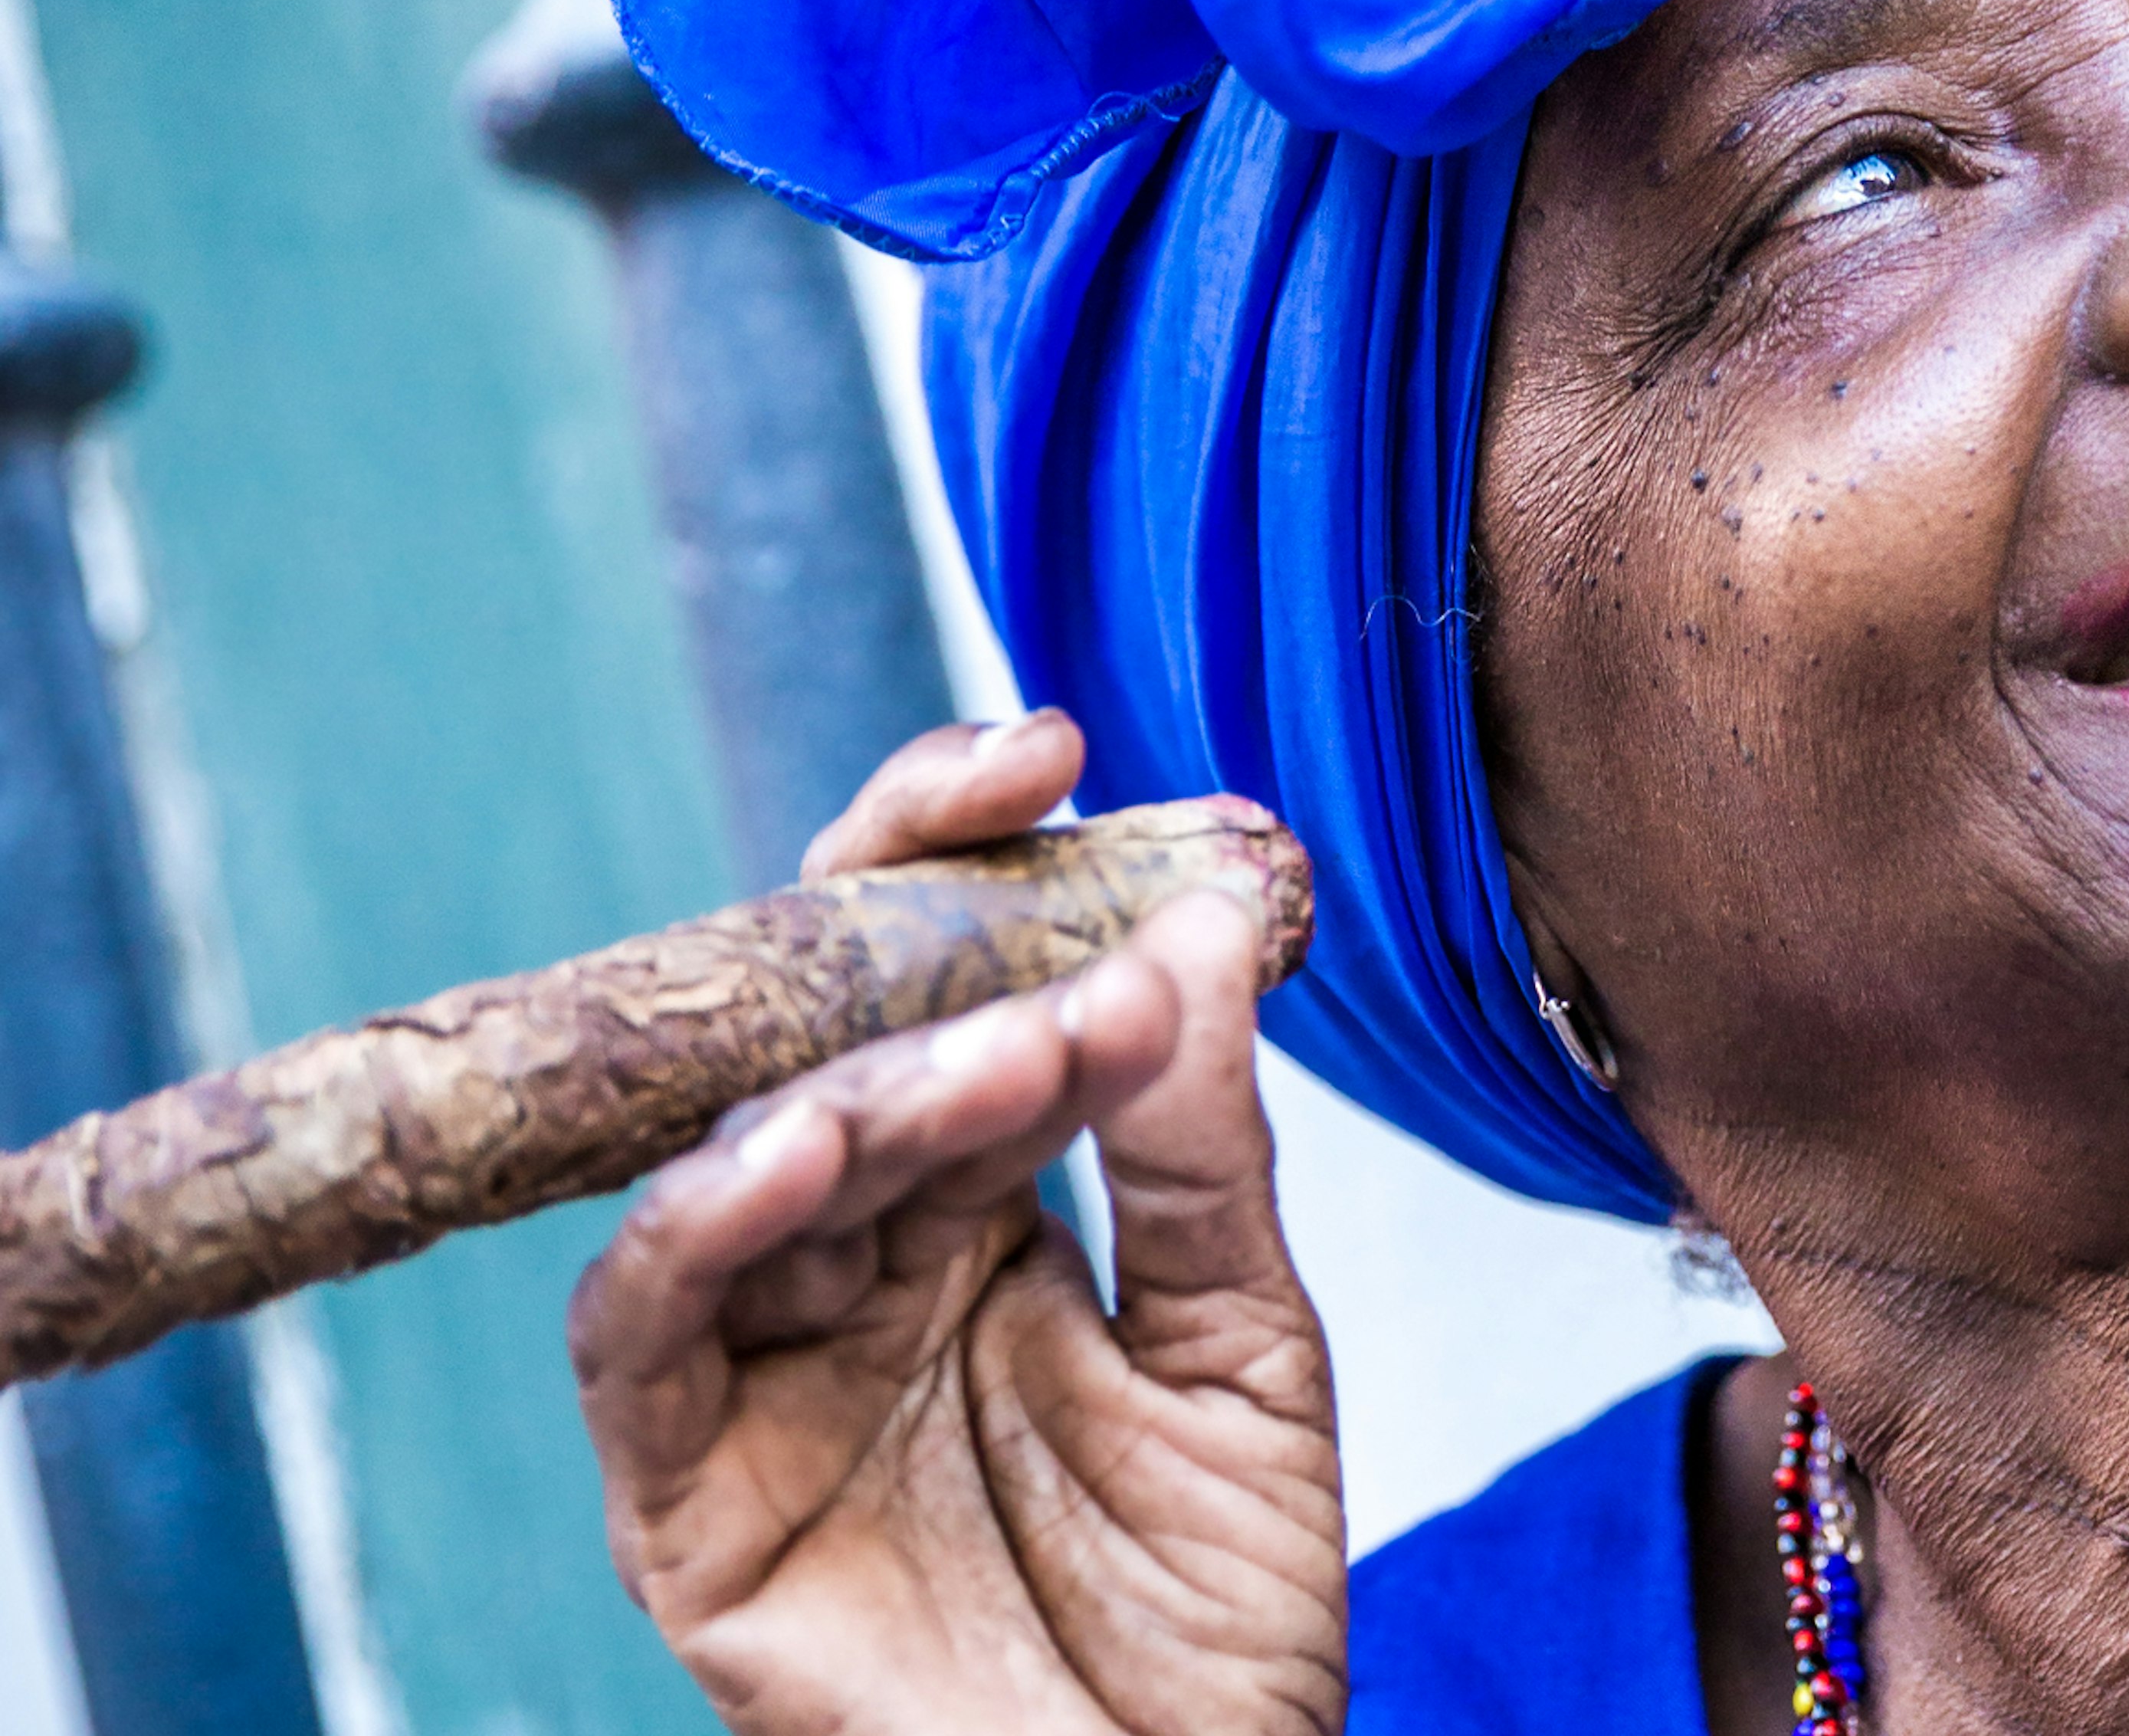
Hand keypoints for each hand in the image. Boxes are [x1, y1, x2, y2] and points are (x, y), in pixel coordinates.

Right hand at [569, 714, 1345, 1734]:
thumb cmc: (1213, 1617)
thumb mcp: (1248, 1350)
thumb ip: (1202, 1149)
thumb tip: (1197, 927)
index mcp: (987, 1208)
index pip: (949, 983)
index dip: (975, 858)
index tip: (1057, 746)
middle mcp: (862, 1261)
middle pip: (831, 1036)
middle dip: (917, 936)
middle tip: (1028, 875)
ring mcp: (768, 1367)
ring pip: (747, 1161)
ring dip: (859, 1083)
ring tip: (989, 1055)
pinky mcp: (688, 1491)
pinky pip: (644, 1330)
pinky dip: (699, 1227)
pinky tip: (797, 1153)